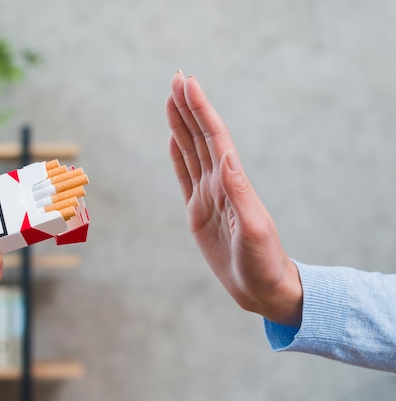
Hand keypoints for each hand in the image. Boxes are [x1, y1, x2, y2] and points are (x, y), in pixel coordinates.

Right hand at [166, 72, 301, 325]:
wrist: (262, 288)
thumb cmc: (262, 263)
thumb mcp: (253, 231)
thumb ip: (239, 193)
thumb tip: (226, 155)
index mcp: (232, 184)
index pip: (214, 138)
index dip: (201, 109)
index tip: (188, 83)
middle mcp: (220, 183)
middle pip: (201, 137)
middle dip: (189, 107)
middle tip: (176, 78)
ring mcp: (209, 196)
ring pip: (191, 151)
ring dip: (181, 125)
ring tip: (172, 100)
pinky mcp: (199, 211)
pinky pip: (185, 176)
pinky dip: (178, 155)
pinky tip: (174, 140)